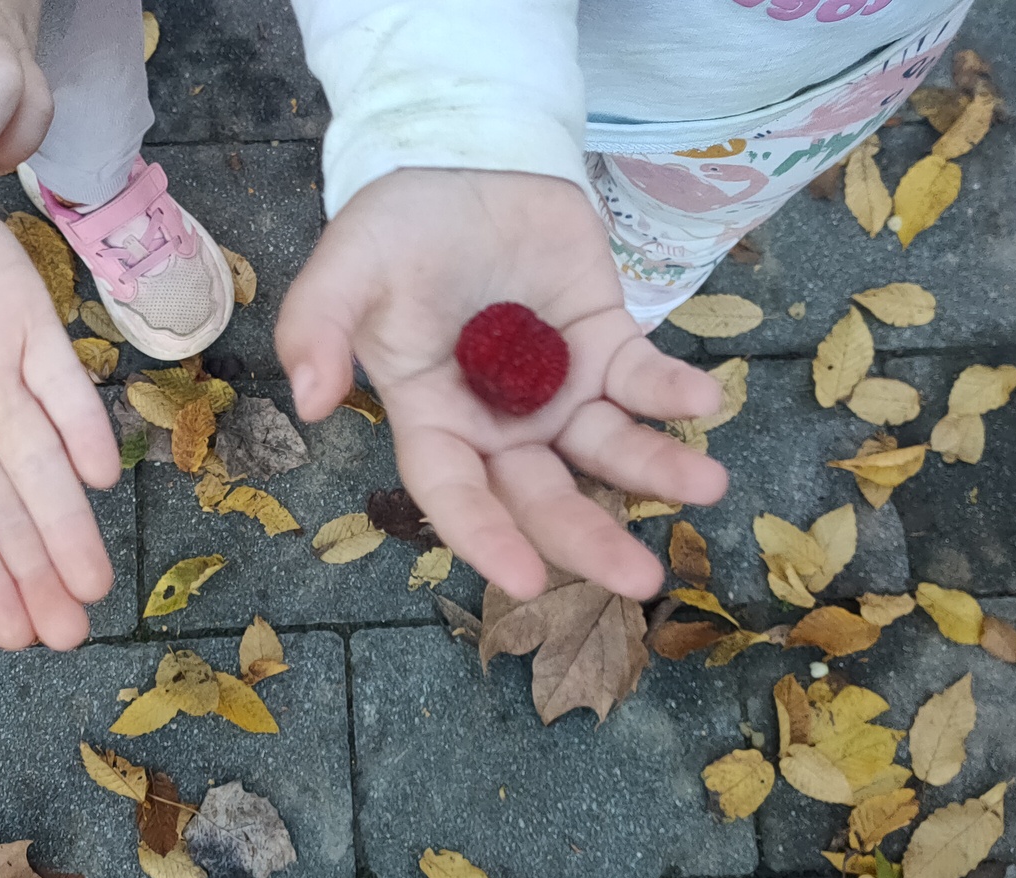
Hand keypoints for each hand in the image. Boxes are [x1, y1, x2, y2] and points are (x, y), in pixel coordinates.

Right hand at [0, 69, 117, 649]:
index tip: (11, 632)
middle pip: (3, 508)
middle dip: (37, 570)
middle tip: (69, 634)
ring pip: (41, 459)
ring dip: (68, 520)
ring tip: (94, 584)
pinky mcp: (25, 317)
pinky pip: (61, 378)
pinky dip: (81, 420)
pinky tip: (100, 471)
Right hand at [275, 169, 728, 599]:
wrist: (459, 159)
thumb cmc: (393, 225)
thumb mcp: (344, 270)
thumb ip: (317, 330)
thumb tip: (308, 403)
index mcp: (433, 418)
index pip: (458, 494)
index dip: (487, 539)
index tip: (525, 581)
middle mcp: (500, 421)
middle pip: (545, 495)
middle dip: (590, 537)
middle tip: (639, 579)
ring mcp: (559, 386)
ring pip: (608, 449)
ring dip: (655, 470)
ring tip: (707, 485)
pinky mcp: (606, 343)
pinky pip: (644, 380)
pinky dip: (672, 392)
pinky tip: (703, 398)